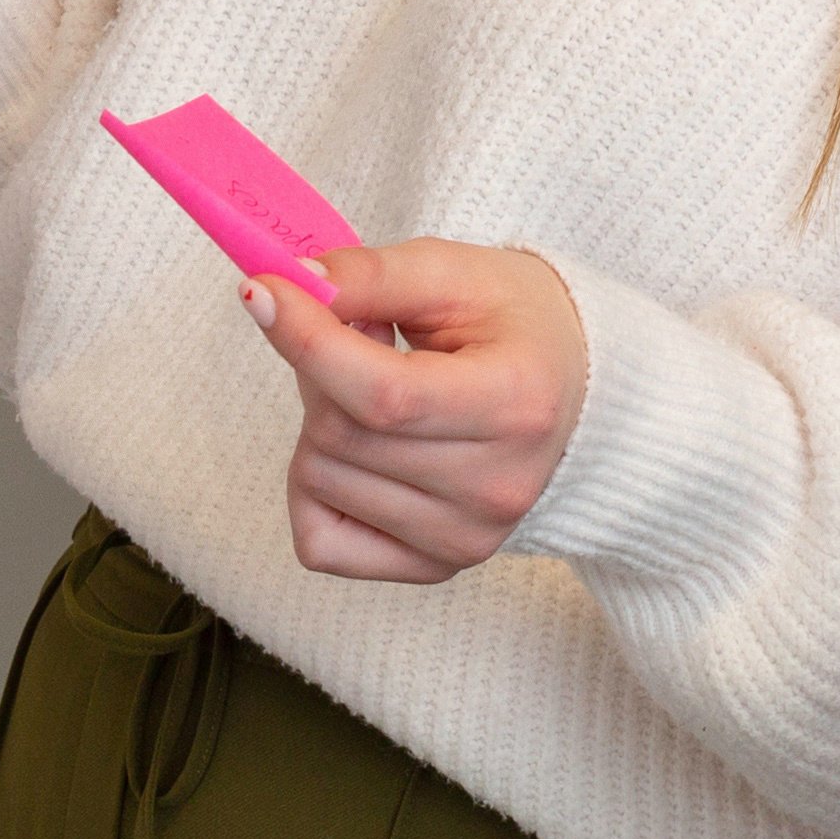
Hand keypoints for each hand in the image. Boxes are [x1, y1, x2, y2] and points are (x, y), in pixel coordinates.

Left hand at [243, 239, 588, 583]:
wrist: (576, 392)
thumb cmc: (515, 325)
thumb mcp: (454, 271)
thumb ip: (371, 274)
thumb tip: (287, 288)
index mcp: (516, 404)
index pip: (383, 395)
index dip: (308, 341)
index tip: (263, 292)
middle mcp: (496, 487)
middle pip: (340, 437)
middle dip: (318, 369)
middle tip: (359, 332)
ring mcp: (466, 539)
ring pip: (319, 480)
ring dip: (319, 423)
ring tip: (377, 387)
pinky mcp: (434, 567)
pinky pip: (320, 542)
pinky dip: (314, 489)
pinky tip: (358, 449)